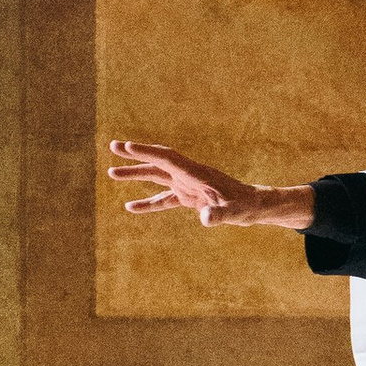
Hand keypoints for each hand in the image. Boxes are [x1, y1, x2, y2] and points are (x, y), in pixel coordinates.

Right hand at [108, 138, 313, 231]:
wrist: (254, 207)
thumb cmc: (245, 207)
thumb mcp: (233, 213)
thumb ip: (219, 215)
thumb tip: (205, 219)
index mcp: (197, 173)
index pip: (167, 159)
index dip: (146, 152)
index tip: (126, 146)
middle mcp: (189, 175)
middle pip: (158, 161)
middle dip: (136, 155)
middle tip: (113, 148)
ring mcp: (187, 185)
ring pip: (157, 176)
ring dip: (136, 174)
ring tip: (111, 173)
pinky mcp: (188, 196)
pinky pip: (163, 198)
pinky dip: (147, 202)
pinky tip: (130, 207)